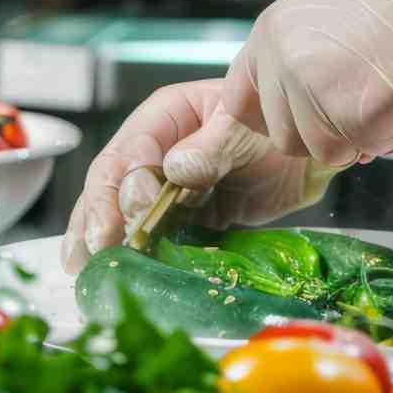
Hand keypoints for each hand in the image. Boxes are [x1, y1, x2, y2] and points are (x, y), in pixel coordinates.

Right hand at [60, 77, 334, 273]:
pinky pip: (152, 234)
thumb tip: (173, 170)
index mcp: (166, 117)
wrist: (311, 154)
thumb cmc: (277, 123)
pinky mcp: (185, 216)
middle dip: (98, 215)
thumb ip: (212, 147)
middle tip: (97, 250)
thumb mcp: (245, 126)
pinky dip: (135, 253)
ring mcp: (167, 186)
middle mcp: (157, 150)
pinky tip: (118, 274)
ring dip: (98, 238)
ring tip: (82, 268)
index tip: (132, 216)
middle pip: (112, 182)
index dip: (123, 185)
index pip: (130, 152)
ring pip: (120, 211)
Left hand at [209, 0, 392, 166]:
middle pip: (278, 133)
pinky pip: (349, 153)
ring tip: (384, 101)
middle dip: (318, 132)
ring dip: (348, 139)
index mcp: (272, 28)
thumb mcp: (329, 3)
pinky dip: (375, 141)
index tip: (308, 115)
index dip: (275, 115)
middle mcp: (280, 59)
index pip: (241, 98)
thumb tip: (287, 82)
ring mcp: (310, 89)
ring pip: (313, 150)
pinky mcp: (346, 118)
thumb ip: (299, 43)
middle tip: (361, 109)